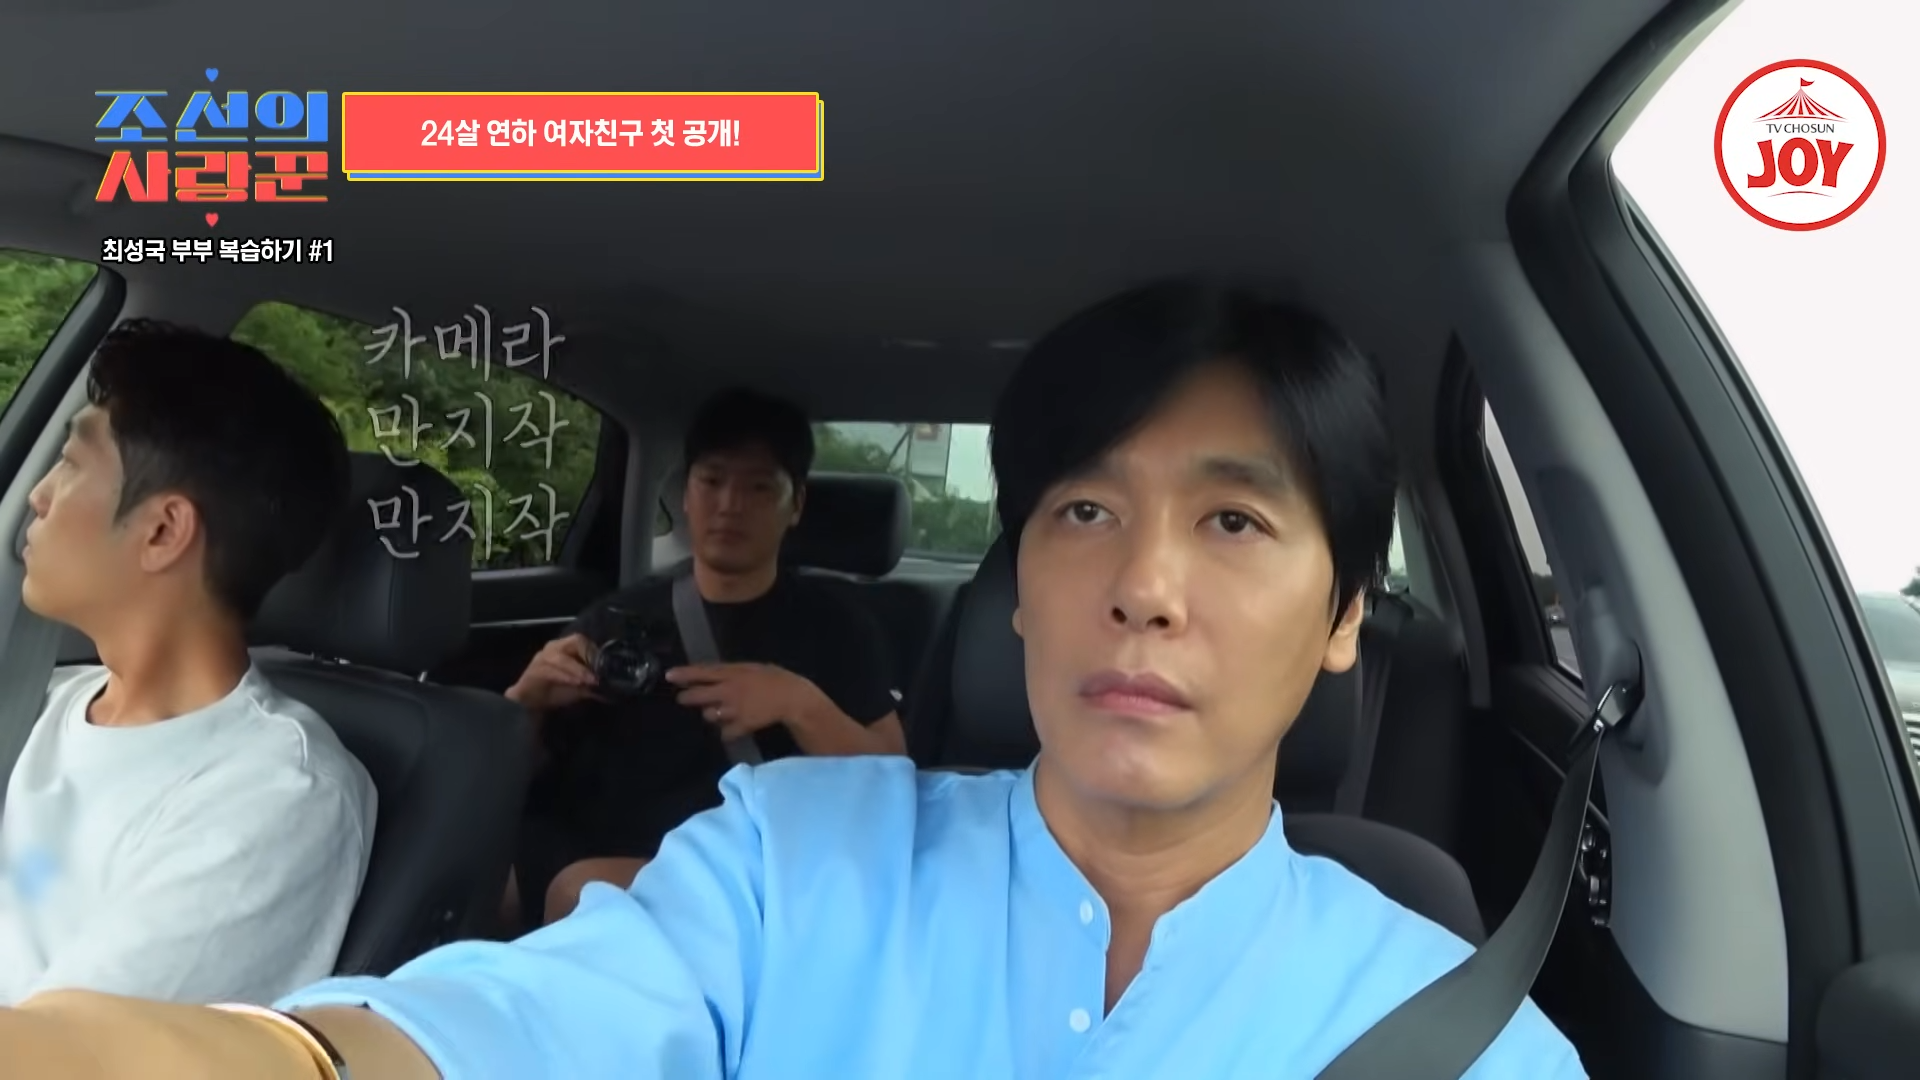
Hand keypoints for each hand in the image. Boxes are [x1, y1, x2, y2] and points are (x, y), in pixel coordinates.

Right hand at [506, 633, 603, 713]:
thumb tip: (613, 688)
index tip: (607, 667)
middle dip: (589, 656)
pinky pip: (550, 670)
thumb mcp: (580, 688)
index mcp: (566, 648)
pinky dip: (565, 676)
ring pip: (563, 656)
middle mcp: (554, 648)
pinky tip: (575, 683)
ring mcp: (542, 657)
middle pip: (575, 641)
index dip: (595, 652)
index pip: (583, 641)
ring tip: (590, 680)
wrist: (530, 704)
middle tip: (599, 673)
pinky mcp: (534, 670)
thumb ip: (593, 685)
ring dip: (578, 669)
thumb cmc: (556, 692)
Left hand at [666, 662, 827, 741]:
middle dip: (688, 697)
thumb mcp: (753, 668)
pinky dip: (727, 732)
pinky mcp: (740, 726)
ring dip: (711, 714)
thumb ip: (733, 672)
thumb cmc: (776, 679)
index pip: (703, 672)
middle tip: (683, 698)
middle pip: (699, 696)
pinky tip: (732, 729)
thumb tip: (717, 676)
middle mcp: (729, 691)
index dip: (685, 674)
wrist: (792, 699)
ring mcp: (733, 710)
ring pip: (709, 715)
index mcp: (733, 674)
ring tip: (719, 712)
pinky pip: (725, 733)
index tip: (669, 675)